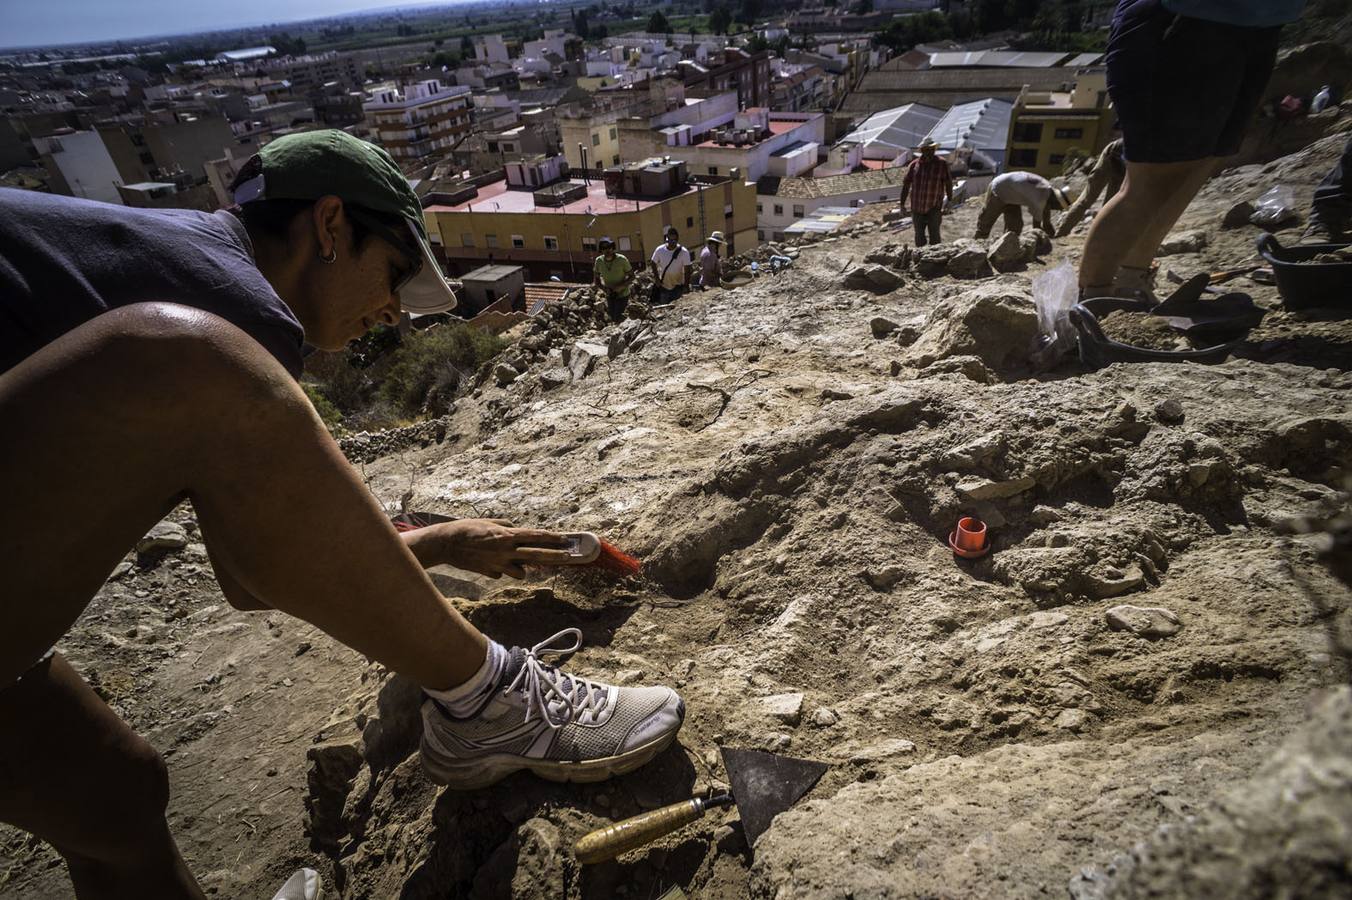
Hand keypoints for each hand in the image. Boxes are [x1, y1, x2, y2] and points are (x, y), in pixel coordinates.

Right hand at [402, 519, 572, 578]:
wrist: (447, 544)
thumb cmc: (467, 528)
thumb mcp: (489, 522)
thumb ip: (506, 526)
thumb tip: (516, 530)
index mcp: (507, 535)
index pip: (535, 536)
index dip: (552, 538)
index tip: (565, 539)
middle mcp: (506, 550)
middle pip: (537, 555)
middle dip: (555, 557)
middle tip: (569, 557)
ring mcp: (498, 564)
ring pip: (521, 572)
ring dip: (522, 568)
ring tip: (514, 560)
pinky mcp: (490, 573)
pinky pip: (503, 573)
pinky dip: (502, 569)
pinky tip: (490, 562)